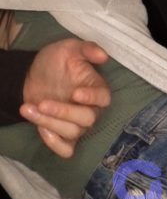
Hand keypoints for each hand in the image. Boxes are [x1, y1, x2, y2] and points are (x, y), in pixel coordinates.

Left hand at [19, 39, 110, 157]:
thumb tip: (103, 56)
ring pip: (73, 133)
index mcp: (96, 88)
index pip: (104, 98)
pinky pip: (66, 149)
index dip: (93, 98)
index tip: (76, 93)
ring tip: (29, 109)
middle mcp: (91, 109)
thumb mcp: (70, 48)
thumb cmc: (56, 61)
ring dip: (50, 123)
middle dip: (64, 112)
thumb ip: (87, 49)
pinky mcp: (63, 135)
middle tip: (42, 103)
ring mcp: (77, 124)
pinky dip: (55, 143)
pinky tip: (41, 128)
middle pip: (88, 119)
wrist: (33, 75)